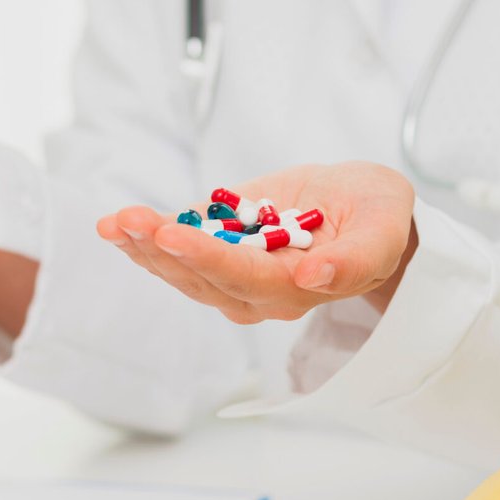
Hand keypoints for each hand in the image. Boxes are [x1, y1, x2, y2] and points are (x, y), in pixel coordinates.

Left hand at [95, 161, 416, 323]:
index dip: (207, 258)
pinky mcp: (216, 247)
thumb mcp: (384, 229)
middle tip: (129, 222)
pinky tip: (117, 226)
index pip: (244, 278)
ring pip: (180, 268)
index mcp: (296, 289)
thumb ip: (357, 260)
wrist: (363, 209)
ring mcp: (231, 271)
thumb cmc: (378, 218)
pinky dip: (144, 237)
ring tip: (116, 223)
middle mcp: (256, 290)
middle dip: (161, 249)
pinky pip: (176, 248)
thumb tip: (315, 277)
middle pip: (201, 277)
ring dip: (144, 245)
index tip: (173, 234)